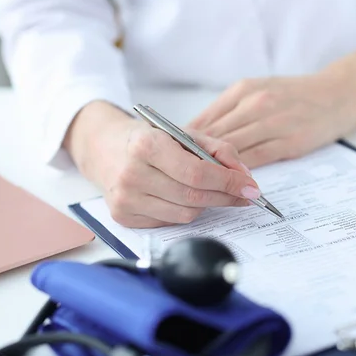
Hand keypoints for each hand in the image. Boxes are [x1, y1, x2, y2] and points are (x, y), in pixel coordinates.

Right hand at [63, 101, 259, 227]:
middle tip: (243, 194)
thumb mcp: (183, 134)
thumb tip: (245, 178)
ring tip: (210, 192)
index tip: (250, 188)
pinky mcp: (123, 216)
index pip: (197, 173)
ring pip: (185, 214)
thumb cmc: (148, 140)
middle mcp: (132, 174)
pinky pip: (169, 222)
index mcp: (146, 145)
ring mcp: (125, 199)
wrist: (105, 149)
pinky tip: (180, 197)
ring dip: (206, 205)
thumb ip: (218, 150)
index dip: (228, 183)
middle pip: (193, 197)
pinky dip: (183, 211)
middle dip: (225, 197)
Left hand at [188, 49, 355, 168]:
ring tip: (194, 184)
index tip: (169, 157)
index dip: (184, 142)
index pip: (205, 120)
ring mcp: (272, 122)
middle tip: (174, 175)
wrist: (341, 92)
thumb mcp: (258, 90)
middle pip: (214, 135)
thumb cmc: (296, 94)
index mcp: (242, 90)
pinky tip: (226, 183)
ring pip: (232, 149)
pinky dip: (238, 172)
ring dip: (212, 168)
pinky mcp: (289, 141)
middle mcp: (254, 104)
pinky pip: (256, 159)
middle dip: (192, 157)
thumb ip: (229, 111)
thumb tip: (197, 132)